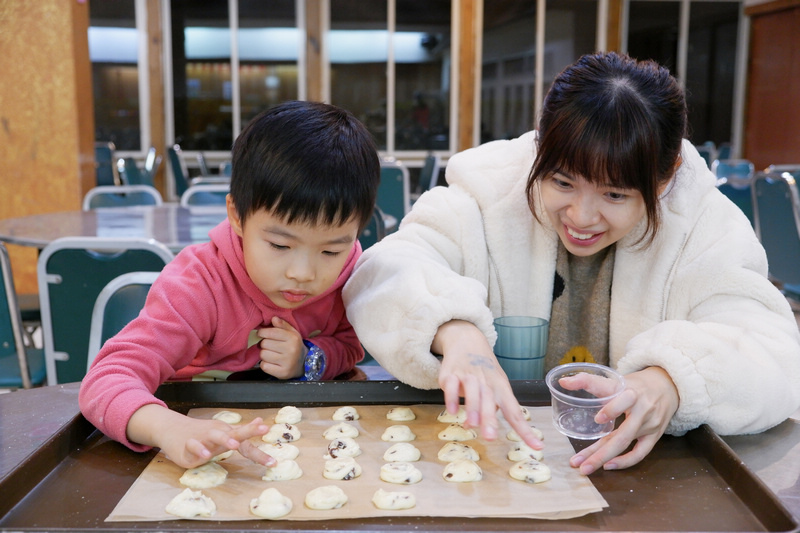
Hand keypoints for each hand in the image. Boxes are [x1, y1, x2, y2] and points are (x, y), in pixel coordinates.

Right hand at [127, 404, 274, 468]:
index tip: (273, 462)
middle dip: (249, 432)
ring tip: (235, 445)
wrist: (173, 429)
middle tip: (263, 429)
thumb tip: (261, 422)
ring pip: (215, 436)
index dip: (259, 452)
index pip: (246, 442)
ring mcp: (203, 438)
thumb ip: (242, 431)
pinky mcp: (188, 446)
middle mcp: (218, 434)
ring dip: (226, 439)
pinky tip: (205, 455)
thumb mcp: (223, 433)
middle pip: (236, 432)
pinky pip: (194, 446)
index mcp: (228, 433)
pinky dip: (199, 449)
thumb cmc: (203, 434)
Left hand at [256, 316, 304, 378]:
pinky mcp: (282, 373)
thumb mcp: (291, 333)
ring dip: (264, 354)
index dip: (262, 332)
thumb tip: (273, 318)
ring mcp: (287, 362)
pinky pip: (264, 366)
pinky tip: (272, 363)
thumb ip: (282, 325)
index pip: (271, 332)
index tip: (261, 334)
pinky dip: (265, 364)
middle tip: (269, 346)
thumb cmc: (293, 346)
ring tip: (271, 354)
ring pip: (263, 355)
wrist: (303, 364)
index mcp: (293, 338)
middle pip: (264, 343)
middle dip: (264, 344)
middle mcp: (291, 350)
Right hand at [433, 320, 542, 450]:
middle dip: (490, 419)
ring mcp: (469, 375)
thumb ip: (485, 409)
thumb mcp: (492, 388)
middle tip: (490, 437)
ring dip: (472, 408)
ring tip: (472, 424)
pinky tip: (452, 411)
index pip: (515, 412)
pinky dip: (451, 398)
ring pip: (472, 391)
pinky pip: (451, 385)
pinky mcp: (452, 373)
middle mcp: (487, 382)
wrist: (467, 341)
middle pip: (490, 401)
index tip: (537, 446)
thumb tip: (473, 427)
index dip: (525, 430)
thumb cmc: (484, 371)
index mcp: (502, 388)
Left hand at [568, 366, 678, 473]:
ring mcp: (648, 425)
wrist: (667, 387)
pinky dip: (625, 462)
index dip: (612, 409)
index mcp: (632, 392)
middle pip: (622, 434)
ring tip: (585, 467)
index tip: (598, 419)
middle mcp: (642, 410)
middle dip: (598, 451)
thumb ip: (588, 381)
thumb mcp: (615, 379)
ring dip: (603, 458)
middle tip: (577, 461)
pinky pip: (640, 453)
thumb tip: (562, 382)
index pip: (623, 400)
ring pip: (625, 444)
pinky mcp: (653, 436)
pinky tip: (608, 466)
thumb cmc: (635, 384)